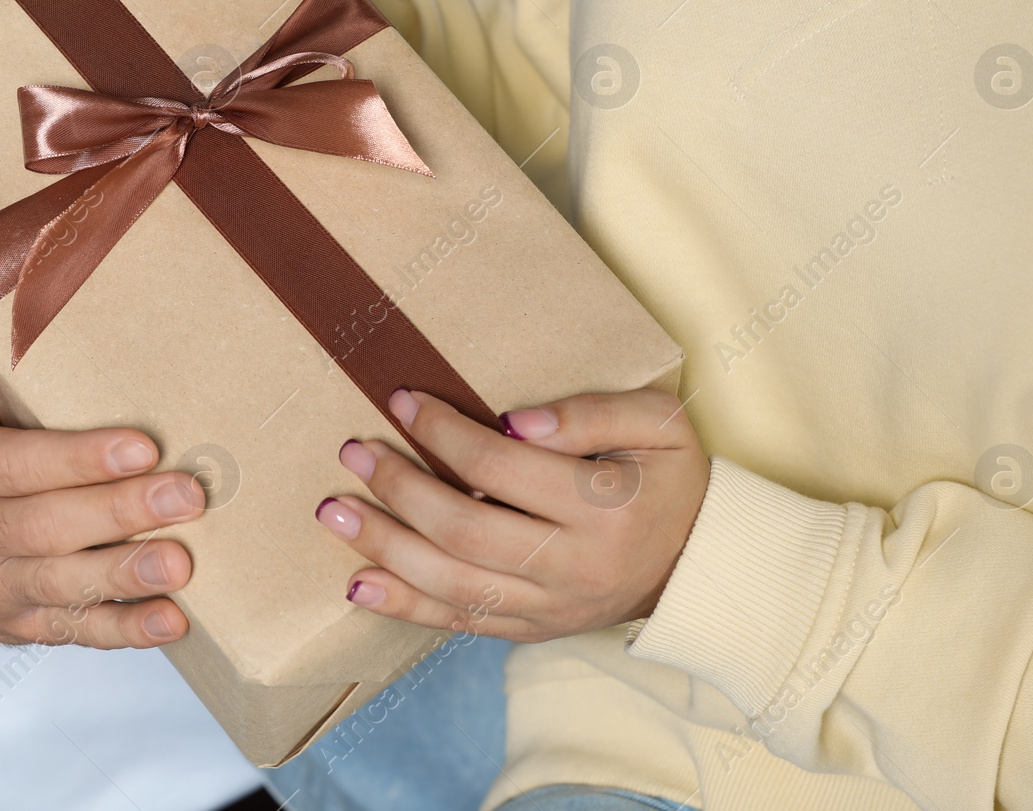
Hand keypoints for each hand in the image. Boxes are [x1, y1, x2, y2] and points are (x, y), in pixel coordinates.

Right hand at [0, 328, 203, 660]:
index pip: (18, 466)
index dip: (79, 459)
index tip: (141, 445)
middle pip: (51, 528)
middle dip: (120, 513)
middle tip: (186, 496)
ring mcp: (2, 588)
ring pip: (66, 585)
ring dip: (127, 576)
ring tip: (182, 563)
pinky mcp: (26, 625)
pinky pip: (76, 632)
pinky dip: (125, 631)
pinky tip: (171, 621)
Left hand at [314, 388, 710, 641]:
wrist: (699, 562)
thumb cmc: (671, 478)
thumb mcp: (659, 424)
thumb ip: (592, 413)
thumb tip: (514, 421)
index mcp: (605, 508)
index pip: (500, 467)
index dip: (443, 432)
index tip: (402, 401)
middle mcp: (575, 566)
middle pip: (464, 529)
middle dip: (399, 488)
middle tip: (354, 450)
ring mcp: (551, 607)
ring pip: (452, 584)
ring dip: (385, 546)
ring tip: (334, 510)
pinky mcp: (533, 630)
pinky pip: (460, 622)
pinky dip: (405, 606)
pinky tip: (360, 583)